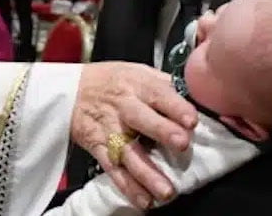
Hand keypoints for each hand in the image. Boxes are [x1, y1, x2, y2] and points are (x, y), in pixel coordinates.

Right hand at [71, 62, 196, 208]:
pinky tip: (144, 200)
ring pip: (129, 152)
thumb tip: (198, 97)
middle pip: (142, 119)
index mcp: (138, 85)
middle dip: (162, 131)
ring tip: (166, 190)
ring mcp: (111, 130)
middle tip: (181, 144)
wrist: (72, 91)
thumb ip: (166, 85)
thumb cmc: (113, 82)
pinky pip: (114, 170)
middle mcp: (124, 107)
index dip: (176, 106)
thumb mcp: (139, 71)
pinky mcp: (100, 148)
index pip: (159, 93)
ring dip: (147, 173)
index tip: (191, 120)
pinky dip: (128, 187)